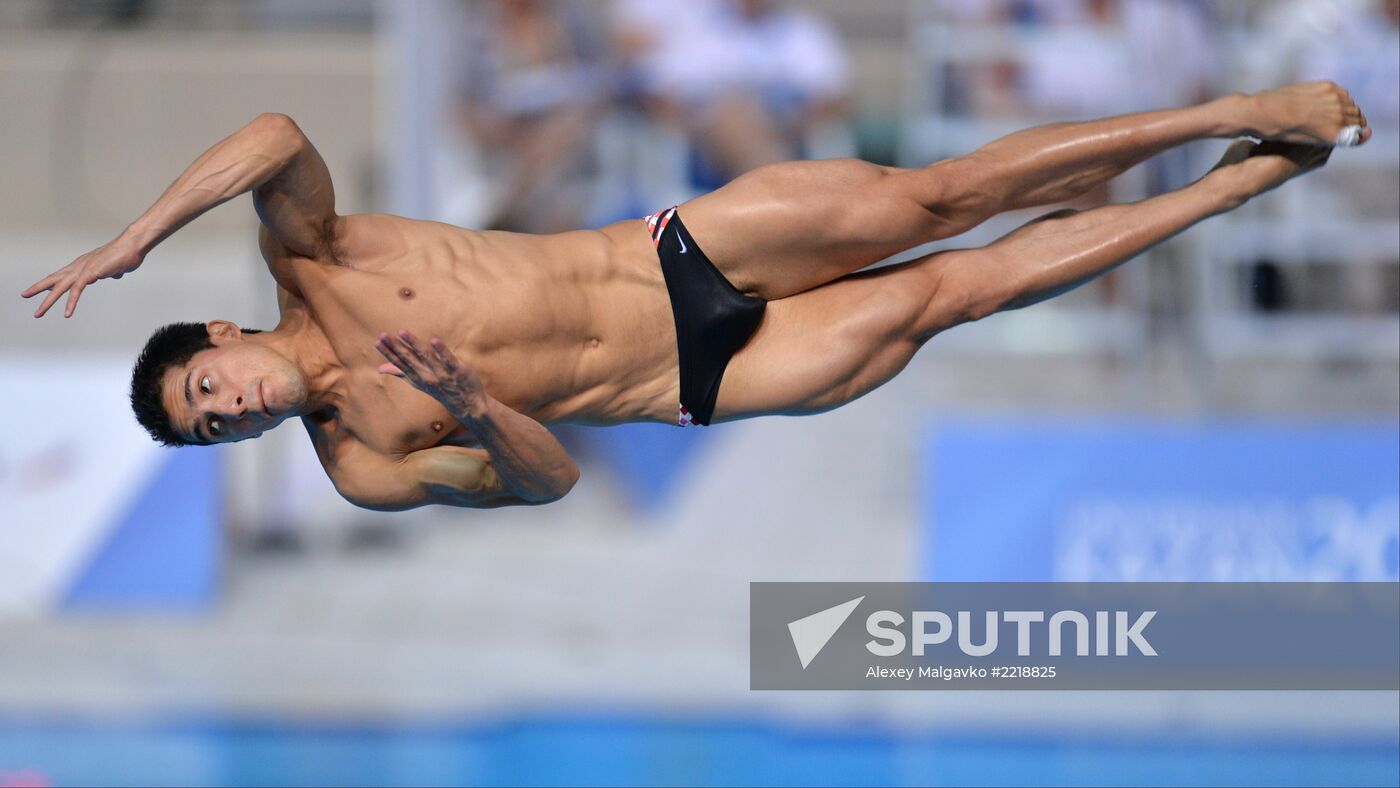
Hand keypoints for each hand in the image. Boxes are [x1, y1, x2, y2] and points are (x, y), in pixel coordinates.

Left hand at [22, 234, 144, 317]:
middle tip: (24, 295)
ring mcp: (83, 270)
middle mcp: (79, 266)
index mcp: (83, 264)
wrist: (132, 245)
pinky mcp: (90, 274)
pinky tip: (67, 314)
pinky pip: (77, 291)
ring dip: (47, 302)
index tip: (39, 288)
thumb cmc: (128, 254)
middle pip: (54, 279)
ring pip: (60, 288)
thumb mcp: (117, 267)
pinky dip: (71, 303)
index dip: (49, 282)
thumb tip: (115, 275)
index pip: (61, 274)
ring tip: (38, 313)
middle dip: (38, 289)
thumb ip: (113, 272)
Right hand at [375, 330, 487, 418]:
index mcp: (417, 378)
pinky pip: (448, 360)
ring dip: (414, 343)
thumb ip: (401, 373)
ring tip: (402, 332)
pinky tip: (434, 340)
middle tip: (383, 335)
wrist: (468, 405)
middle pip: (409, 359)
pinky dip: (441, 351)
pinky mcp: (457, 371)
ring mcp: (442, 374)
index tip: (377, 341)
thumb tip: (380, 369)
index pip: (400, 364)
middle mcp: (427, 376)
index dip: (388, 353)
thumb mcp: (419, 382)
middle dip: (395, 347)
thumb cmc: (441, 390)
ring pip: (426, 356)